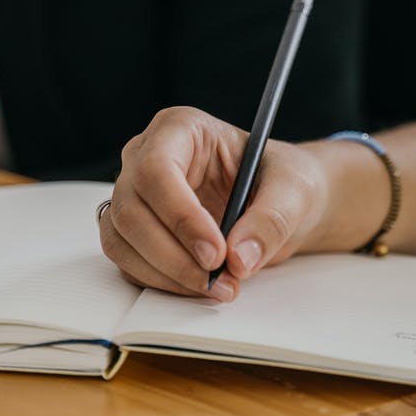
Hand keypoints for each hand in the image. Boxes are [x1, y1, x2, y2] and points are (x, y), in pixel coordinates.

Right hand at [98, 107, 335, 301]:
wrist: (277, 202)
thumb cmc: (279, 179)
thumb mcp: (293, 190)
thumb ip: (270, 220)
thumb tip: (240, 258)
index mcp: (179, 129)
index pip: (156, 169)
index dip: (181, 215)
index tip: (216, 252)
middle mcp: (145, 157)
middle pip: (131, 209)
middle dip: (174, 255)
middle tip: (219, 278)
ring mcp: (135, 196)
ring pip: (122, 240)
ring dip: (168, 274)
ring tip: (219, 286)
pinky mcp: (134, 232)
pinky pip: (130, 263)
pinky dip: (164, 283)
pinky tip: (201, 285)